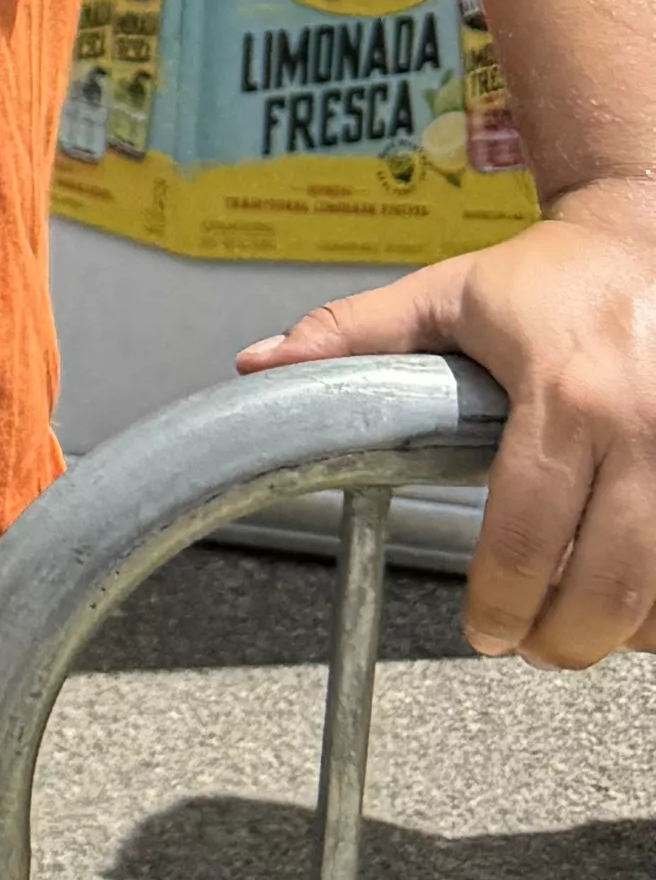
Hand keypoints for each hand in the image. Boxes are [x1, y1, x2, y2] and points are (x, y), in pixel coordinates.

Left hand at [245, 174, 655, 664]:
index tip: (482, 627)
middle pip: (607, 584)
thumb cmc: (550, 276)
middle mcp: (639, 427)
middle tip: (524, 642)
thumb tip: (262, 366)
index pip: (526, 530)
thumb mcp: (444, 295)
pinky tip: (626, 594)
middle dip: (560, 639)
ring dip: (617, 629)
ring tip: (571, 624)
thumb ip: (351, 335)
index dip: (500, 599)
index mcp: (562, 392)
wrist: (644, 236)